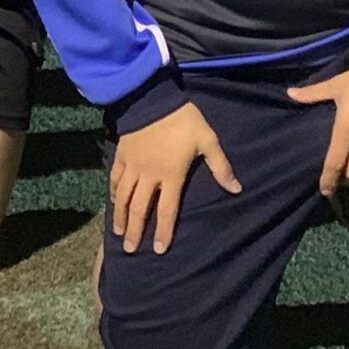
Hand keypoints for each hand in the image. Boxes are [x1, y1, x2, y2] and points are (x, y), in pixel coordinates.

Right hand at [110, 100, 239, 252]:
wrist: (151, 98)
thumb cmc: (182, 120)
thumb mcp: (207, 140)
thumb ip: (220, 166)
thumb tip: (236, 189)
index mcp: (171, 175)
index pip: (166, 210)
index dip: (163, 231)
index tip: (159, 250)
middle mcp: (149, 175)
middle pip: (139, 208)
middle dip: (135, 231)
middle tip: (131, 250)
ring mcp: (133, 165)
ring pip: (123, 196)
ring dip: (120, 216)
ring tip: (118, 233)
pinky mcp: (122, 155)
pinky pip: (115, 178)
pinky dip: (112, 192)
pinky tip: (112, 202)